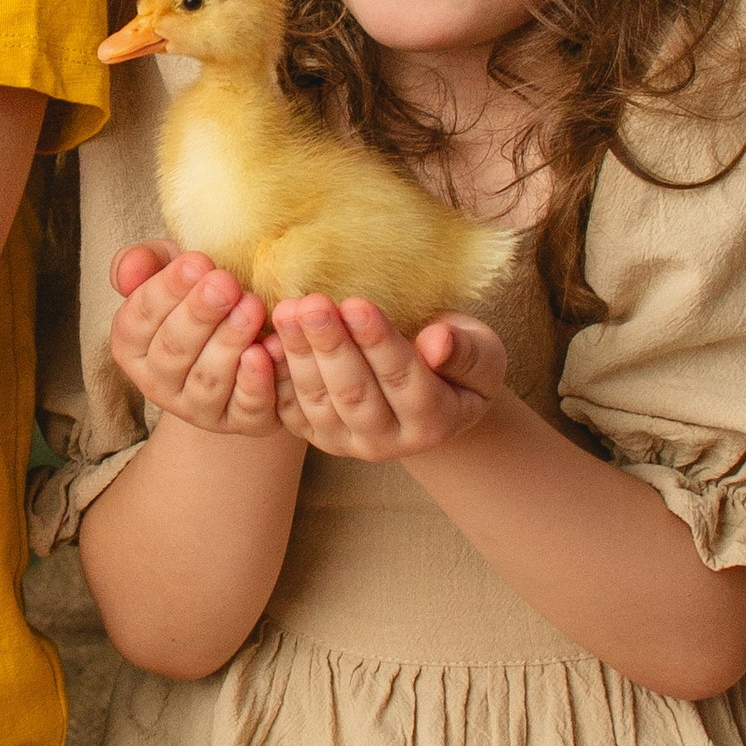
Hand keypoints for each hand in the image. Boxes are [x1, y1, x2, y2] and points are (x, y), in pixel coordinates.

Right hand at [106, 245, 282, 437]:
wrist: (249, 335)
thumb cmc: (204, 295)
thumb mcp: (173, 270)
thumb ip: (144, 263)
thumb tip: (128, 273)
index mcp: (132, 345)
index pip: (138, 319)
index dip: (166, 290)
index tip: (196, 261)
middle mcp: (157, 383)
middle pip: (172, 351)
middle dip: (199, 315)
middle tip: (226, 283)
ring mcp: (197, 408)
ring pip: (207, 381)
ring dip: (229, 343)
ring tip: (251, 307)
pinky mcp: (239, 422)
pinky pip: (246, 408)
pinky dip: (258, 381)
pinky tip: (271, 348)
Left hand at [269, 298, 509, 462]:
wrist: (431, 393)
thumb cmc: (459, 363)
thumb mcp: (481, 354)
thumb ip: (464, 352)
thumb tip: (438, 342)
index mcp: (434, 422)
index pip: (402, 379)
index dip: (378, 343)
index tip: (357, 304)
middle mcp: (388, 443)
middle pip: (354, 393)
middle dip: (331, 346)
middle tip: (312, 302)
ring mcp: (347, 442)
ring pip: (318, 401)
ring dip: (298, 355)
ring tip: (287, 311)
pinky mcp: (316, 434)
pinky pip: (289, 410)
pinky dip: (274, 378)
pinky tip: (264, 342)